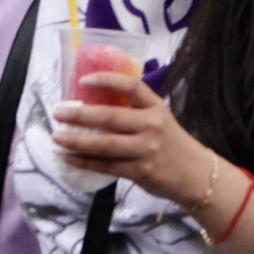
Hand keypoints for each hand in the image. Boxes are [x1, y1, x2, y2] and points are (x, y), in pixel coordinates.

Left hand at [50, 64, 216, 209]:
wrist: (195, 174)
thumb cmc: (172, 144)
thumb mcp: (160, 120)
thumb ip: (135, 113)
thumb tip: (95, 107)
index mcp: (157, 108)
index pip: (132, 86)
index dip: (107, 80)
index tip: (84, 80)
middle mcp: (152, 125)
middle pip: (111, 117)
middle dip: (80, 115)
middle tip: (59, 112)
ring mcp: (146, 149)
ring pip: (104, 144)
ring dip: (77, 141)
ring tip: (57, 137)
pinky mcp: (140, 171)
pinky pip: (106, 166)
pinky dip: (85, 162)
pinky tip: (69, 158)